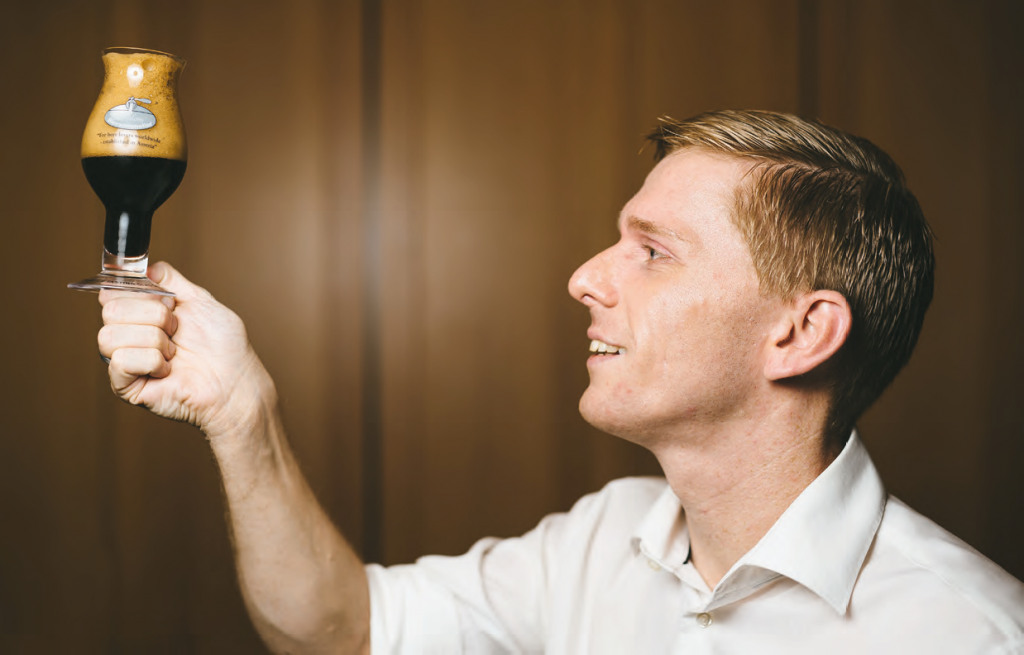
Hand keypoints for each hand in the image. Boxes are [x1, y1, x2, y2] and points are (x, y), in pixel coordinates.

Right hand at [98, 262, 272, 438]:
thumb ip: (171, 280)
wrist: (236, 381)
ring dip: (154, 340)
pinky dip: (152, 361)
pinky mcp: (126, 386)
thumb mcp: (200, 300)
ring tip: (175, 352)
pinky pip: (121, 361)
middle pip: (111, 310)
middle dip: (154, 316)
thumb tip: (145, 266)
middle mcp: (129, 336)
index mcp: (141, 315)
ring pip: (111, 335)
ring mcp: (125, 362)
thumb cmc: (224, 346)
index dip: (141, 292)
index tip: (170, 301)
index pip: (112, 291)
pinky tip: (168, 370)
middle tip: (177, 329)